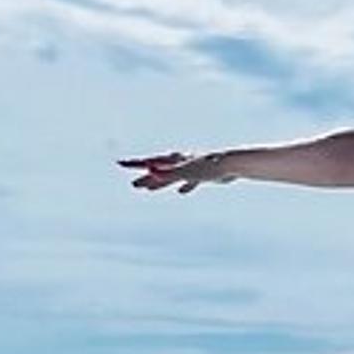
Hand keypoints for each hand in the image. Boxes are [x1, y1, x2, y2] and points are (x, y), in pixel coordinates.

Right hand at [118, 151, 234, 193]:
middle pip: (160, 171)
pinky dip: (184, 185)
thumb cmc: (209, 167)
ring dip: (161, 183)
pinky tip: (182, 192)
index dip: (135, 165)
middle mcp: (181, 162)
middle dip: (146, 178)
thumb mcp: (185, 172)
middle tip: (133, 185)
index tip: (119, 164)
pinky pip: (189, 180)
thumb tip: (149, 172)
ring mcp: (192, 167)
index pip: (149, 162)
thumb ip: (167, 174)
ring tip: (150, 190)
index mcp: (174, 160)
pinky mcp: (204, 174)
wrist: (234, 164)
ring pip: (172, 176)